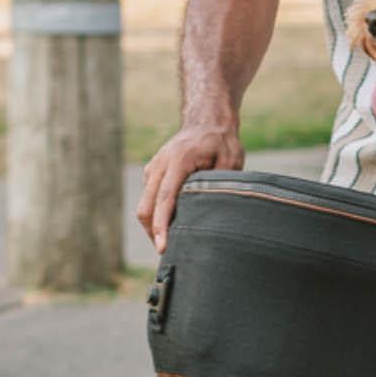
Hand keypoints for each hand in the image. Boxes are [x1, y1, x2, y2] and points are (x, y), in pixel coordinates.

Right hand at [137, 122, 244, 252]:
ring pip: (145, 207)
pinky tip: (172, 227)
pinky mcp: (152, 174)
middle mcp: (160, 166)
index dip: (162, 227)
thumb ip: (221, 185)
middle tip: (170, 255)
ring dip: (154, 227)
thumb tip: (215, 214)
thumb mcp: (230, 161)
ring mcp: (153, 169)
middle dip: (154, 234)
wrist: (206, 120)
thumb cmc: (221, 142)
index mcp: (178, 161)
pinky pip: (149, 201)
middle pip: (146, 208)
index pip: (164, 200)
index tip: (163, 248)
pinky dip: (156, 217)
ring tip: (172, 245)